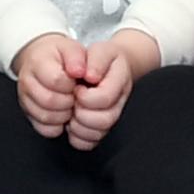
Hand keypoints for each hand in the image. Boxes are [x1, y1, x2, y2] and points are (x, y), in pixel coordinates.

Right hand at [13, 33, 84, 135]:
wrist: (40, 58)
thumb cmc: (58, 55)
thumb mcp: (71, 47)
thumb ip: (78, 57)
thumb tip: (79, 71)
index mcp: (37, 62)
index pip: (56, 80)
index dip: (71, 85)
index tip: (76, 82)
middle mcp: (27, 82)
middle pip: (49, 101)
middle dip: (69, 101)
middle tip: (74, 95)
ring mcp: (25, 99)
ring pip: (46, 117)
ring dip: (64, 114)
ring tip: (69, 103)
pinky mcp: (28, 114)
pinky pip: (44, 129)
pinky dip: (57, 126)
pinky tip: (63, 114)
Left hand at [66, 30, 158, 149]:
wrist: (111, 68)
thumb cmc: (103, 59)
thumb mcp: (101, 50)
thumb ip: (96, 60)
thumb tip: (90, 75)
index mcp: (120, 82)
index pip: (104, 98)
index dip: (85, 96)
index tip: (76, 87)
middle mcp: (119, 104)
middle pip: (104, 120)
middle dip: (82, 112)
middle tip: (73, 101)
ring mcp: (111, 118)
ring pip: (97, 134)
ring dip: (78, 126)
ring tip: (72, 111)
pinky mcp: (101, 130)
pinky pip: (89, 143)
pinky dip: (77, 137)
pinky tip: (72, 123)